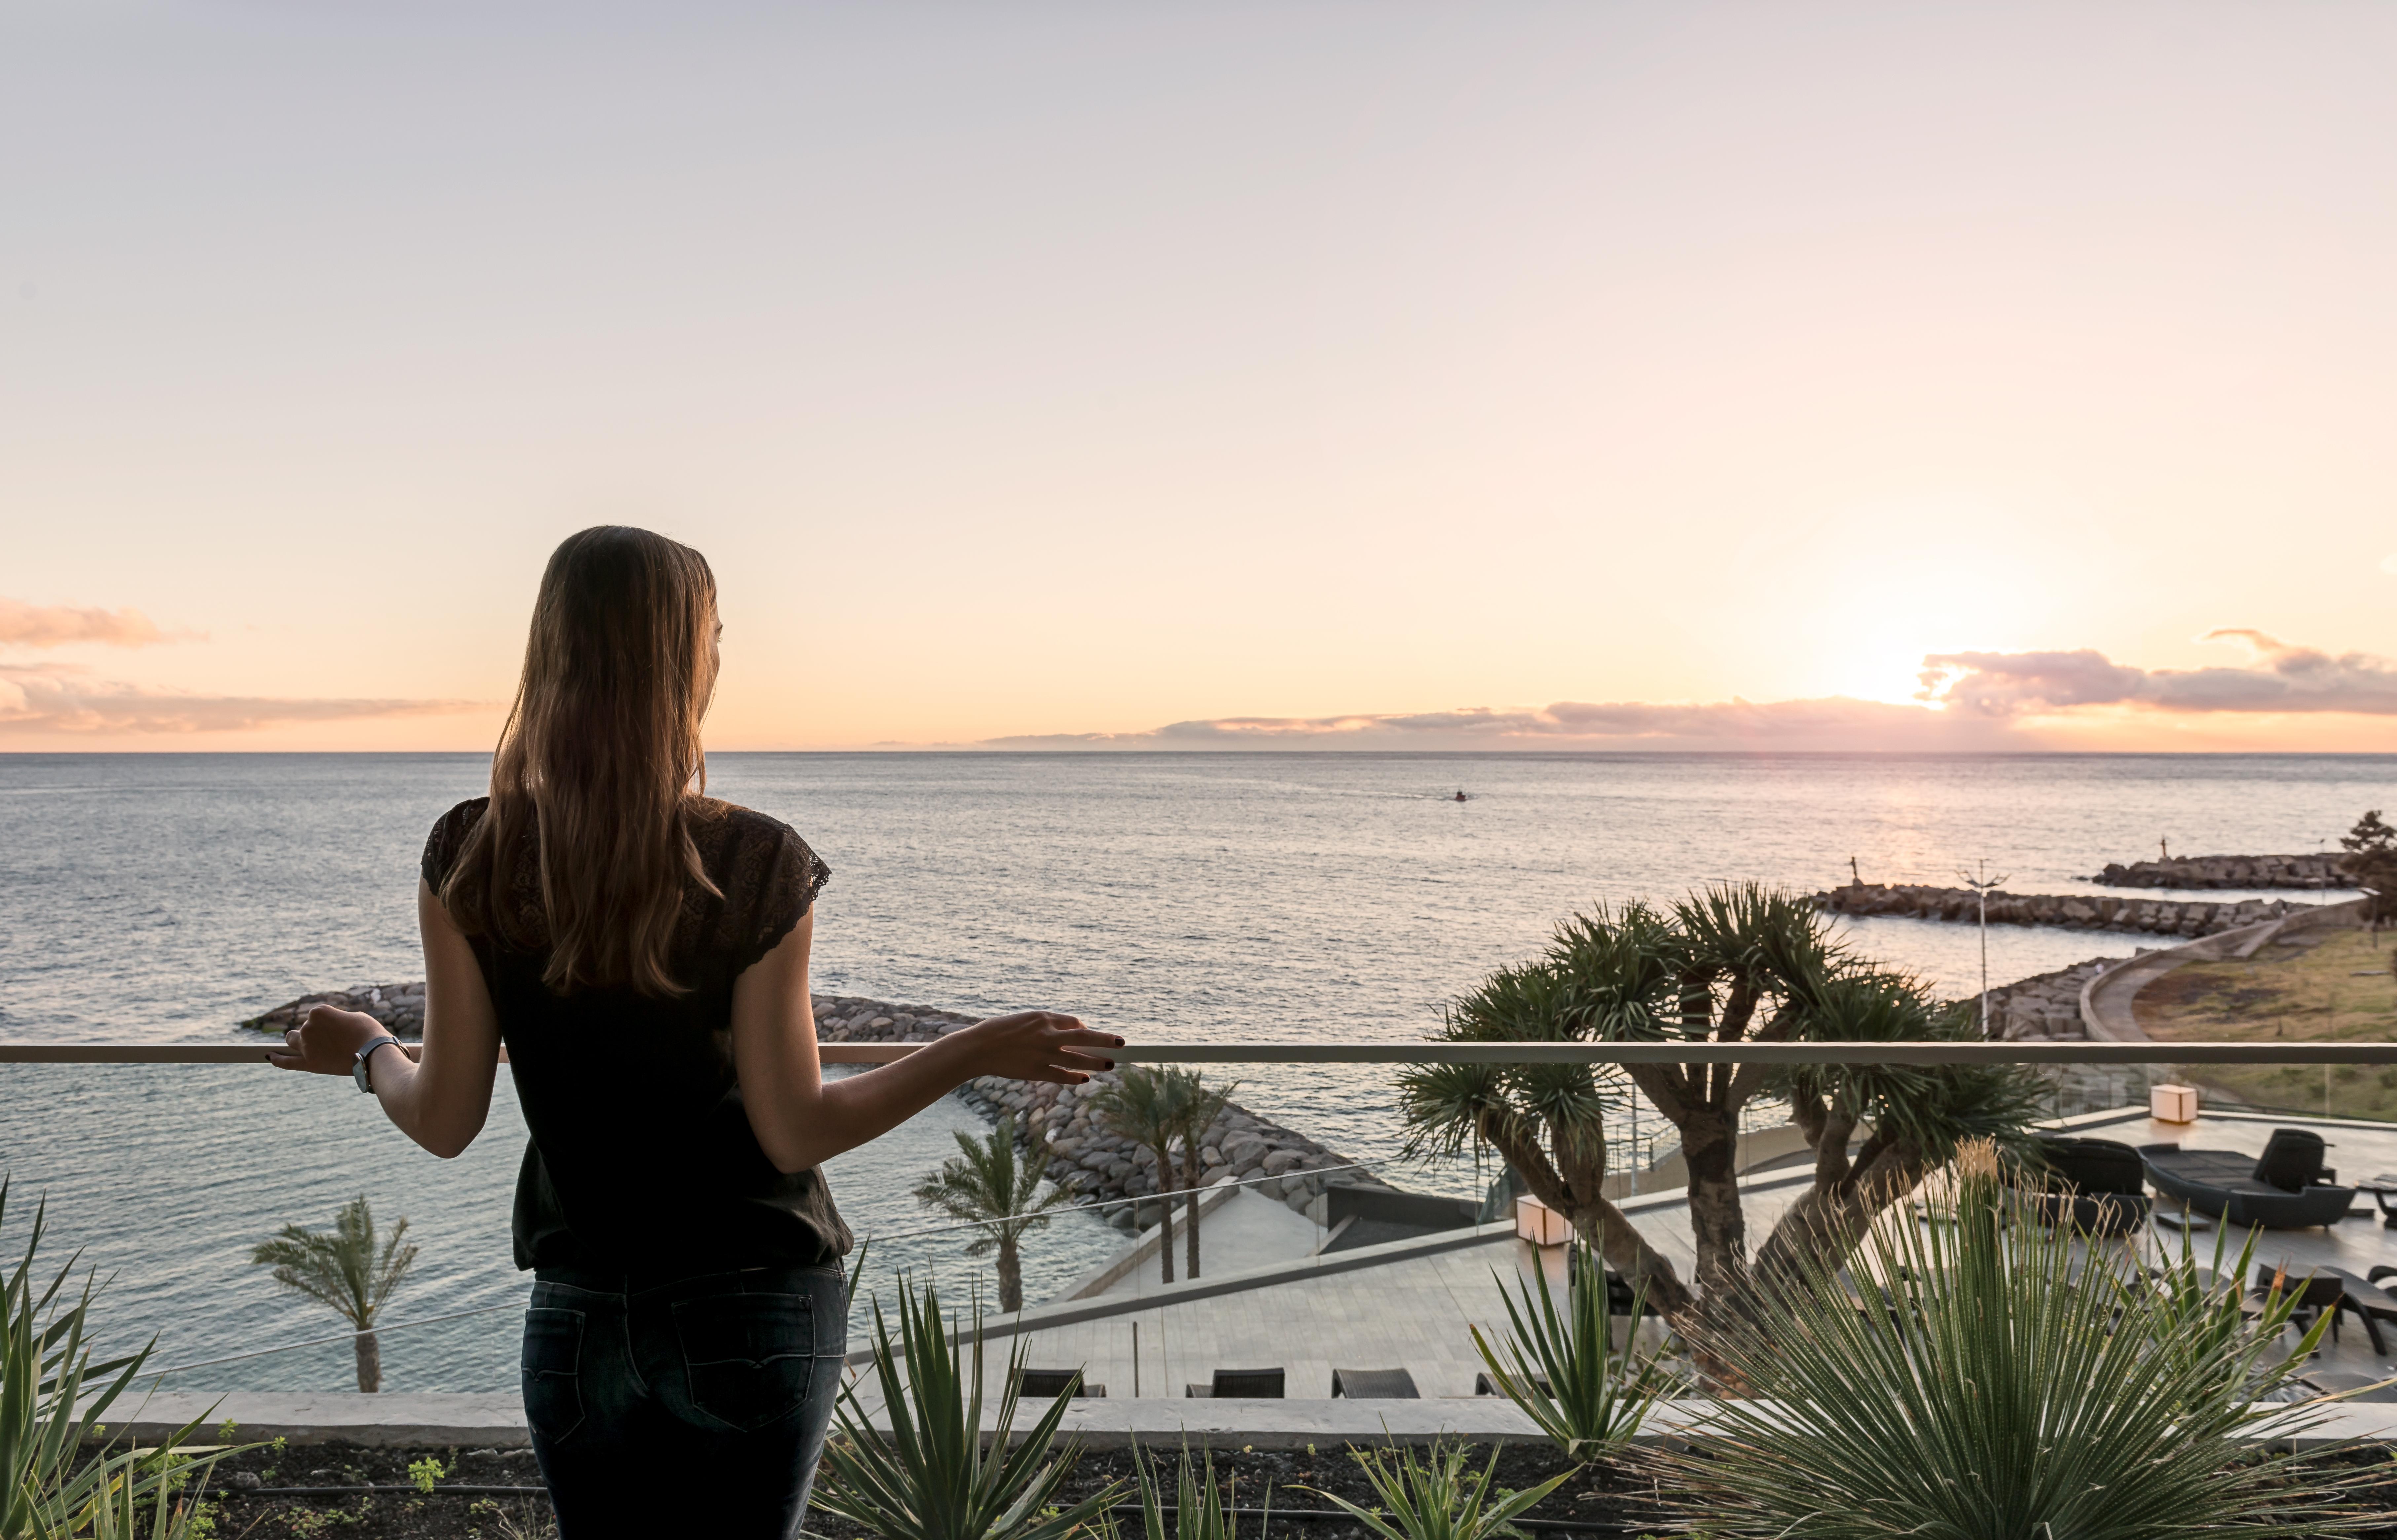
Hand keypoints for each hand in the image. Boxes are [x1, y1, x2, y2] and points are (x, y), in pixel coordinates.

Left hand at [266, 1005, 390, 1076]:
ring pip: (292, 1041)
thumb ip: (338, 1019)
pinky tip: (269, 1056)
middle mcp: (308, 1027)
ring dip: (298, 1042)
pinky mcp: (309, 1063)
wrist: (375, 1054)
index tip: (337, 1029)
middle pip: (301, 1028)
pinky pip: (286, 1062)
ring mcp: (306, 1045)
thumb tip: (333, 1027)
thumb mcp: (355, 1017)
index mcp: (319, 1011)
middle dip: (311, 1033)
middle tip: (327, 1040)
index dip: (326, 1023)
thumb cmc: (369, 1033)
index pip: (315, 1015)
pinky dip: (277, 1059)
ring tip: (312, 1048)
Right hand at [957, 1010, 1122, 1085]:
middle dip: (1106, 1040)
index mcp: (1044, 1018)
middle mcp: (1047, 1035)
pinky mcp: (1035, 1072)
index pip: (1075, 1022)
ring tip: (1111, 1064)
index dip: (1086, 1029)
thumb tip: (1070, 1030)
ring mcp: (1043, 1055)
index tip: (1090, 1034)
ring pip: (1078, 1059)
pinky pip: (1061, 1075)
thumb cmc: (1000, 1031)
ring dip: (1097, 1062)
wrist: (978, 1047)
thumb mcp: (1026, 1019)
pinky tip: (1085, 1078)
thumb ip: (1047, 1024)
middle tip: (1122, 1043)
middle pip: (1085, 1037)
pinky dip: (1075, 1076)